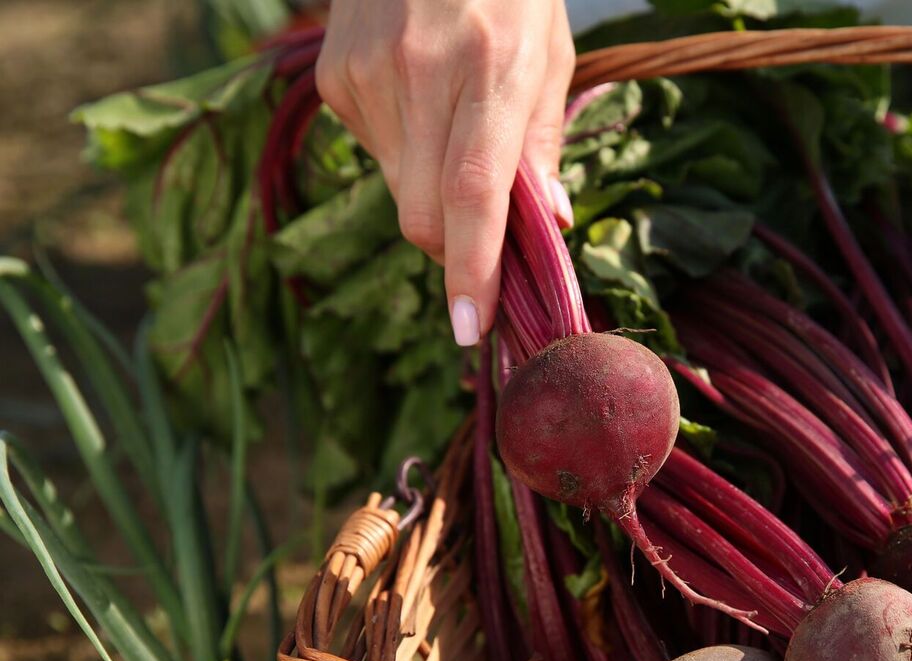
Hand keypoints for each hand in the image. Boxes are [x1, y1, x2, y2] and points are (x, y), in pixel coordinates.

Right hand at [316, 0, 576, 345]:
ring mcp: (366, 75)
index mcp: (491, 68)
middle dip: (457, 248)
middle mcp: (421, 73)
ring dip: (433, 192)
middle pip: (425, 217)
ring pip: (400, 194)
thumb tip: (546, 228)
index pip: (474, 194)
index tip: (472, 326)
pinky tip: (419, 99)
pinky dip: (405, 155)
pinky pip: (375, 156)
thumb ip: (542, 145)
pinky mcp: (333, 79)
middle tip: (487, 234)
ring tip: (452, 121)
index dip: (472, 269)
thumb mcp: (548, 53)